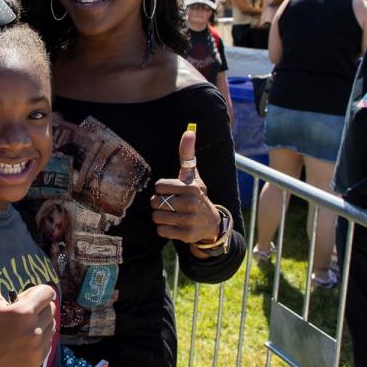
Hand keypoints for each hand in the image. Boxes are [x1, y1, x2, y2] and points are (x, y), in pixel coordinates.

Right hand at [0, 249, 55, 366]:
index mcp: (23, 312)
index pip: (48, 292)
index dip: (34, 293)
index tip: (19, 300)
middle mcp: (34, 330)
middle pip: (51, 307)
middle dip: (38, 307)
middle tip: (18, 314)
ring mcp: (38, 347)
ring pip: (52, 323)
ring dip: (40, 322)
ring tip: (20, 327)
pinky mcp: (39, 359)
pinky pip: (49, 340)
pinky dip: (40, 337)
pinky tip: (22, 340)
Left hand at [150, 128, 226, 246]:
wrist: (211, 223)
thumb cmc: (196, 195)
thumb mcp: (193, 176)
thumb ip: (187, 154)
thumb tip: (189, 130)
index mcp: (191, 187)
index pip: (158, 186)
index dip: (161, 190)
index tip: (171, 192)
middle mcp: (191, 203)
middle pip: (155, 202)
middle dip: (159, 204)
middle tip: (170, 205)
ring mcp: (189, 220)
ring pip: (156, 217)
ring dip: (160, 217)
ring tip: (171, 215)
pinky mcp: (186, 235)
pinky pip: (161, 231)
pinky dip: (163, 229)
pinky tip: (174, 225)